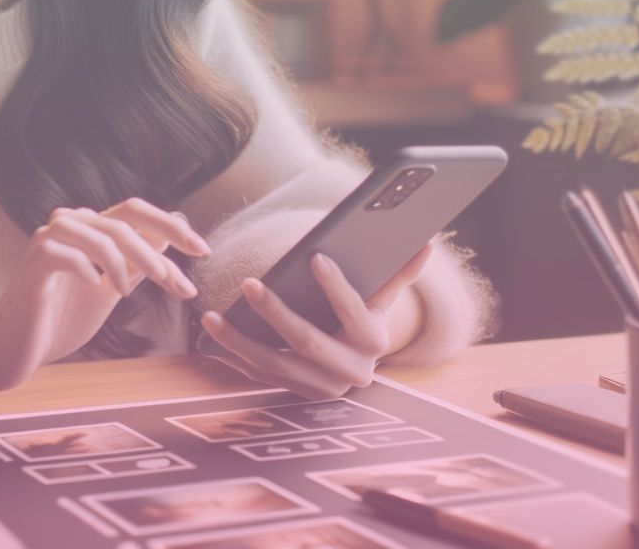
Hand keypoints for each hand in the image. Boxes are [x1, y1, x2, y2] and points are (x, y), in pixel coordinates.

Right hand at [0, 198, 209, 391]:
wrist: (13, 349)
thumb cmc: (60, 319)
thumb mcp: (110, 289)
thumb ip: (137, 263)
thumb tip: (171, 236)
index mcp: (90, 229)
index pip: (136, 212)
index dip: (172, 225)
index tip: (203, 251)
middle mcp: (70, 225)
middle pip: (125, 219)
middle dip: (159, 249)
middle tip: (177, 283)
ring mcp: (49, 240)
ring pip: (102, 233)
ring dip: (128, 261)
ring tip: (130, 292)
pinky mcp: (35, 262)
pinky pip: (69, 253)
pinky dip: (90, 269)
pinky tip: (96, 288)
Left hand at [198, 241, 434, 399]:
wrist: (355, 368)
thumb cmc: (363, 322)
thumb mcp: (381, 303)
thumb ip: (398, 275)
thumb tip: (426, 243)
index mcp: (373, 343)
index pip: (354, 312)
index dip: (336, 286)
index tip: (314, 257)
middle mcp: (349, 372)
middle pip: (308, 342)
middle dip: (276, 313)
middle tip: (249, 283)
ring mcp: (318, 387)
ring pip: (274, 365)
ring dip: (239, 342)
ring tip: (211, 316)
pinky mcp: (293, 394)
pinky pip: (259, 376)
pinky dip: (234, 356)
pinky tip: (212, 335)